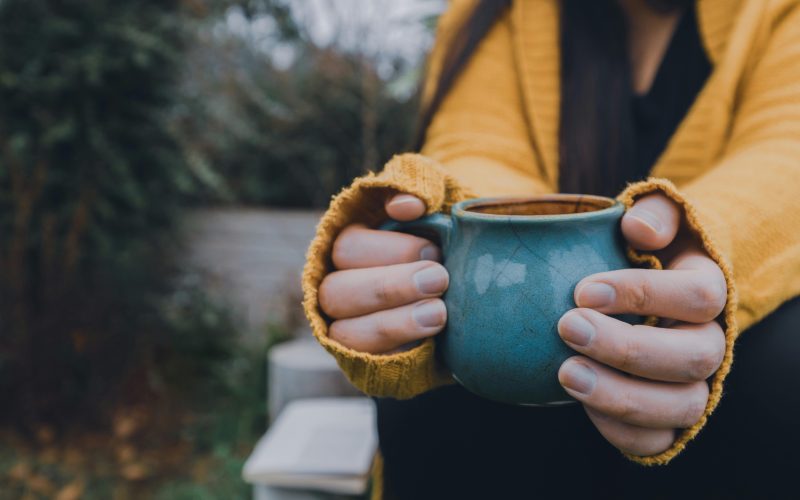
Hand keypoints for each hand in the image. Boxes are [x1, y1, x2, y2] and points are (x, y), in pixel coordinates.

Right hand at [318, 193, 447, 353]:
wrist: (473, 283)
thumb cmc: (448, 234)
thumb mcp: (438, 197)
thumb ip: (420, 183)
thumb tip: (405, 205)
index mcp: (350, 246)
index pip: (348, 248)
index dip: (389, 251)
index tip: (434, 250)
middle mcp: (340, 287)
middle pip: (338, 292)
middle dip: (389, 287)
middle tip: (439, 280)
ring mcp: (349, 328)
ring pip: (347, 334)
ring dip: (393, 325)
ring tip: (439, 315)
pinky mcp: (369, 362)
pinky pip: (369, 366)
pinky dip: (398, 354)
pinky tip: (431, 345)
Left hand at [557, 194, 726, 455]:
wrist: (634, 291)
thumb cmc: (639, 251)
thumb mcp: (650, 219)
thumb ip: (653, 213)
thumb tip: (638, 229)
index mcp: (706, 289)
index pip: (698, 296)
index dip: (644, 294)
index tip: (582, 289)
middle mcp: (709, 341)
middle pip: (693, 357)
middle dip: (627, 347)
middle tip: (568, 326)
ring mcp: (691, 384)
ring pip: (681, 406)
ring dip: (621, 396)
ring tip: (565, 373)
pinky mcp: (664, 417)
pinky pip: (656, 439)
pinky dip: (620, 430)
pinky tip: (578, 401)